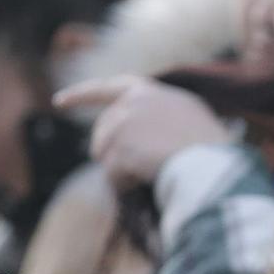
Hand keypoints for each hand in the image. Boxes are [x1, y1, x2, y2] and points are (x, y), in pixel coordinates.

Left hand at [57, 76, 230, 191]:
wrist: (214, 167)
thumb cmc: (213, 155)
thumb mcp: (192, 123)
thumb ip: (163, 120)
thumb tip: (138, 142)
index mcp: (155, 93)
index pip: (110, 87)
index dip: (82, 94)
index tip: (59, 101)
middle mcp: (136, 101)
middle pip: (104, 132)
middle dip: (112, 154)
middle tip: (140, 170)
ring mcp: (125, 122)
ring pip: (106, 156)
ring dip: (124, 172)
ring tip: (156, 173)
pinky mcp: (118, 146)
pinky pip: (113, 177)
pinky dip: (128, 186)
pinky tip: (150, 183)